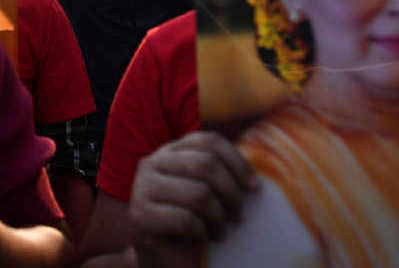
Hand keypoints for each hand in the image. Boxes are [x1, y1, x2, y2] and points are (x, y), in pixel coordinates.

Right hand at [128, 132, 258, 267]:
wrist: (161, 257)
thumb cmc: (189, 222)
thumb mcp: (204, 190)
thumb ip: (218, 172)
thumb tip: (257, 165)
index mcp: (169, 152)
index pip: (208, 141)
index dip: (237, 162)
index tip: (254, 188)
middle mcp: (152, 163)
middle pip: (205, 164)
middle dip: (231, 194)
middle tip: (238, 217)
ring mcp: (142, 188)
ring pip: (198, 194)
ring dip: (218, 218)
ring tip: (220, 231)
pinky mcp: (140, 216)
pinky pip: (186, 220)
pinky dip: (202, 233)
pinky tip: (203, 239)